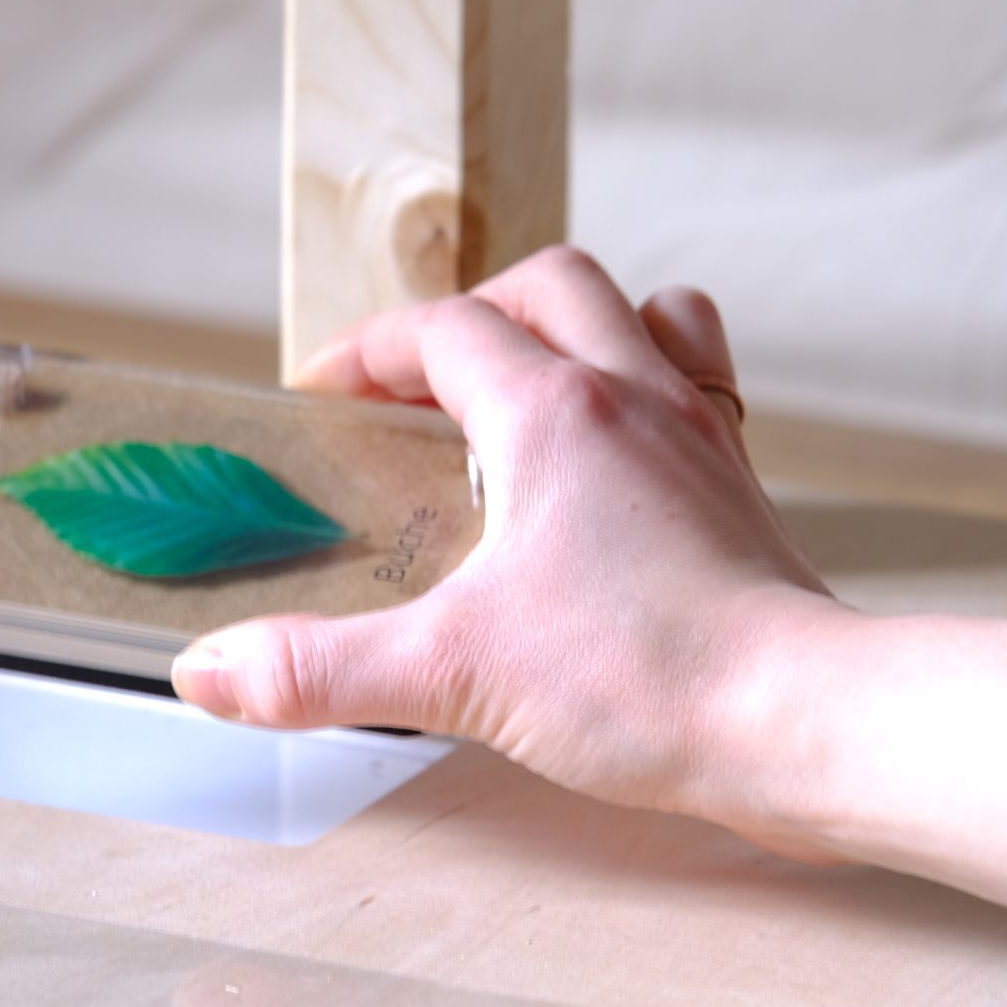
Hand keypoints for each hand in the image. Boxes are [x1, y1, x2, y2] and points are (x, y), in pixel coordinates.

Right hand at [171, 247, 834, 838]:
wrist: (799, 720)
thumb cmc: (644, 680)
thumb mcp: (450, 673)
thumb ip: (318, 669)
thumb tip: (207, 672)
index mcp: (552, 413)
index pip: (442, 331)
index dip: (368, 351)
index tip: (323, 393)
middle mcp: (632, 395)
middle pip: (548, 286)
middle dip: (473, 312)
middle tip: (421, 380)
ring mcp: (698, 435)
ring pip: (641, 314)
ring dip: (575, 324)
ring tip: (525, 383)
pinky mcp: (740, 487)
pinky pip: (702, 386)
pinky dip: (656, 383)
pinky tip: (624, 448)